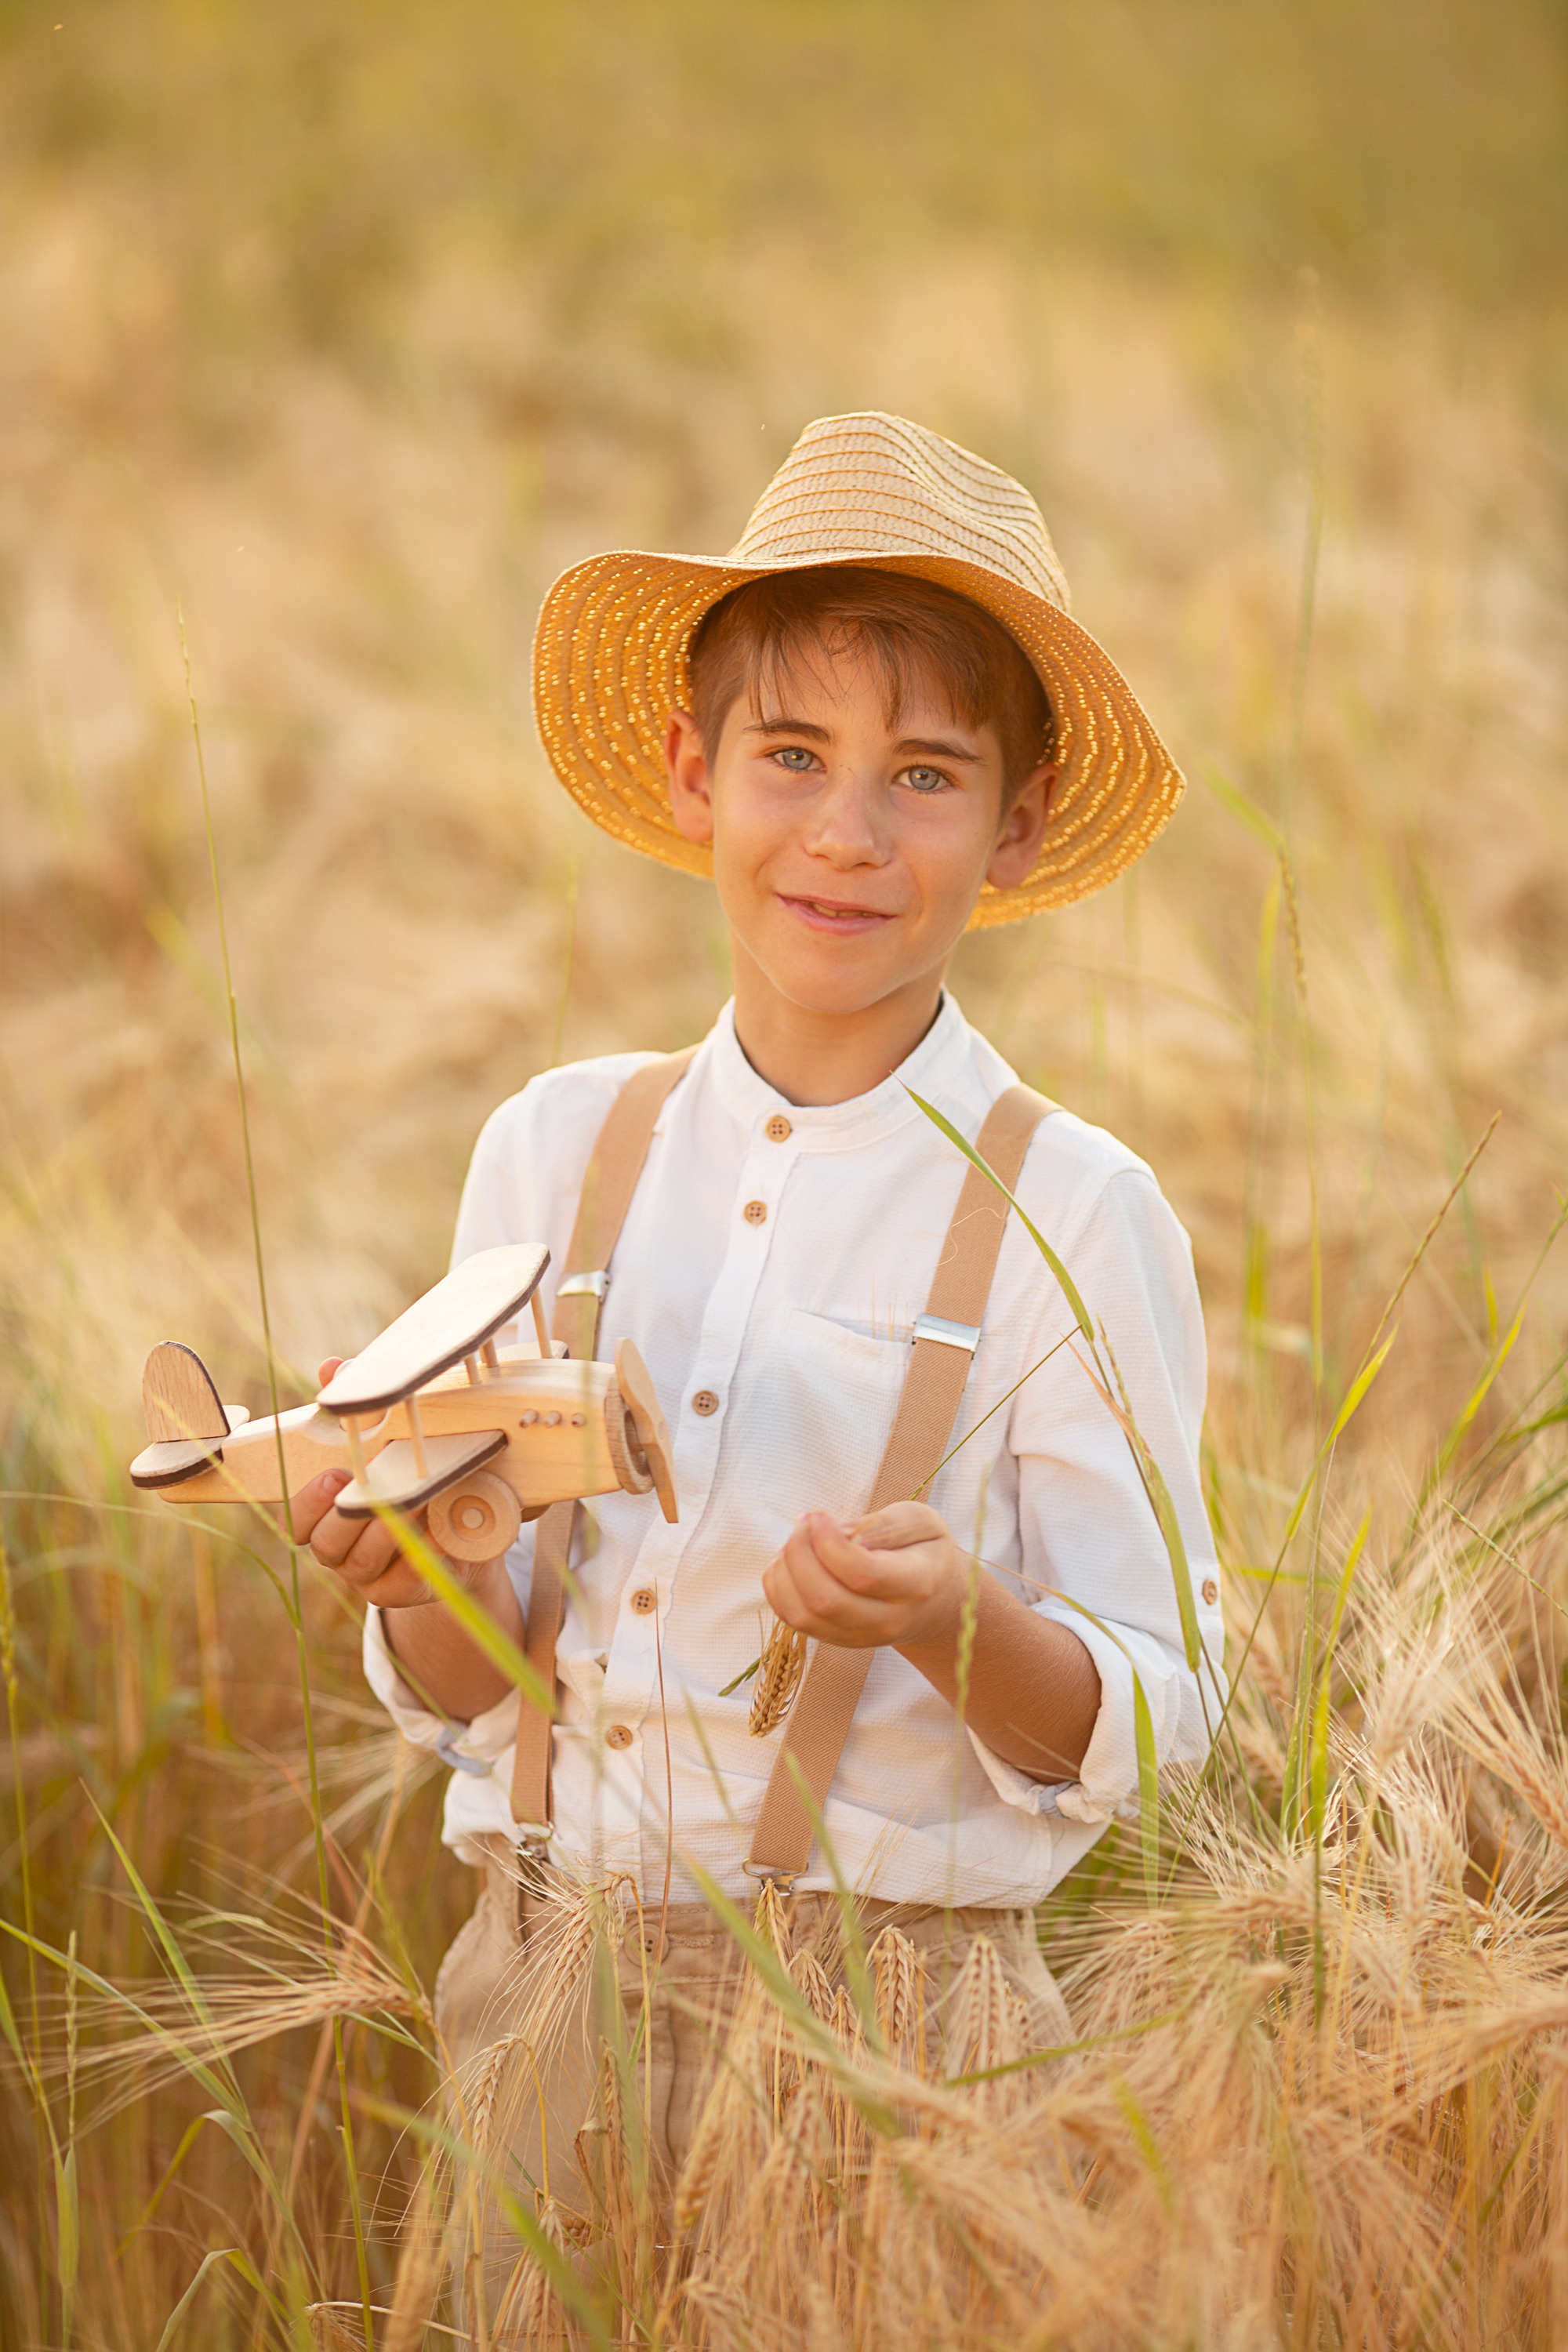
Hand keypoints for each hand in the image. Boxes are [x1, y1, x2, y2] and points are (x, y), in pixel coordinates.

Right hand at [288, 1357, 468, 1609]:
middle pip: (325, 1546)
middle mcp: (340, 1550)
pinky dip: (421, 1553)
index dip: (307, 1505)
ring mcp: (370, 1576)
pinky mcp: (403, 1590)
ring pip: (362, 1564)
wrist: (463, 1527)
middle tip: (377, 1490)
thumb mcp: (386, 1436)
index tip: (334, 1478)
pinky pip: (404, 1580)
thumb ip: (356, 1404)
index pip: (296, 1522)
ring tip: (419, 1500)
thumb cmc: (411, 1475)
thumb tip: (332, 1367)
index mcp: (325, 1515)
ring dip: (390, 1530)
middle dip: (350, 1517)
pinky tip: (440, 1530)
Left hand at [761, 1501, 969, 1653]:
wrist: (936, 1604)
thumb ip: (884, 1525)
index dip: (830, 1543)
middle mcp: (887, 1620)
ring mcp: (859, 1636)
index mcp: (914, 1586)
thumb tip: (839, 1534)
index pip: (864, 1574)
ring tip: (796, 1540)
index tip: (818, 1515)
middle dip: (799, 1554)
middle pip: (826, 1600)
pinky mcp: (837, 1639)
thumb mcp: (922, 1523)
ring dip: (785, 1572)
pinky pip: (794, 1621)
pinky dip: (779, 1588)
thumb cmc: (926, 1553)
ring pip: (804, 1615)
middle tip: (803, 1522)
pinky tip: (790, 1562)